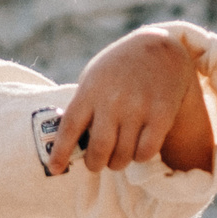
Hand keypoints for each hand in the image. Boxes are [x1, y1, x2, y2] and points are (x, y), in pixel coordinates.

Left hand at [56, 28, 198, 172]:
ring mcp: (138, 108)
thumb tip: (72, 142)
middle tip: (97, 163)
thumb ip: (83, 106)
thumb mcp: (94, 78)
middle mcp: (112, 100)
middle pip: (99, 149)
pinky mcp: (161, 114)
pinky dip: (140, 157)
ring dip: (118, 162)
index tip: (55, 169)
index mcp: (90, 91)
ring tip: (118, 157)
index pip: (69, 128)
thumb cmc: (118, 69)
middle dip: (95, 164)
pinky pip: (146, 151)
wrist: (159, 48)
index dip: (60, 152)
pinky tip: (138, 149)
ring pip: (123, 155)